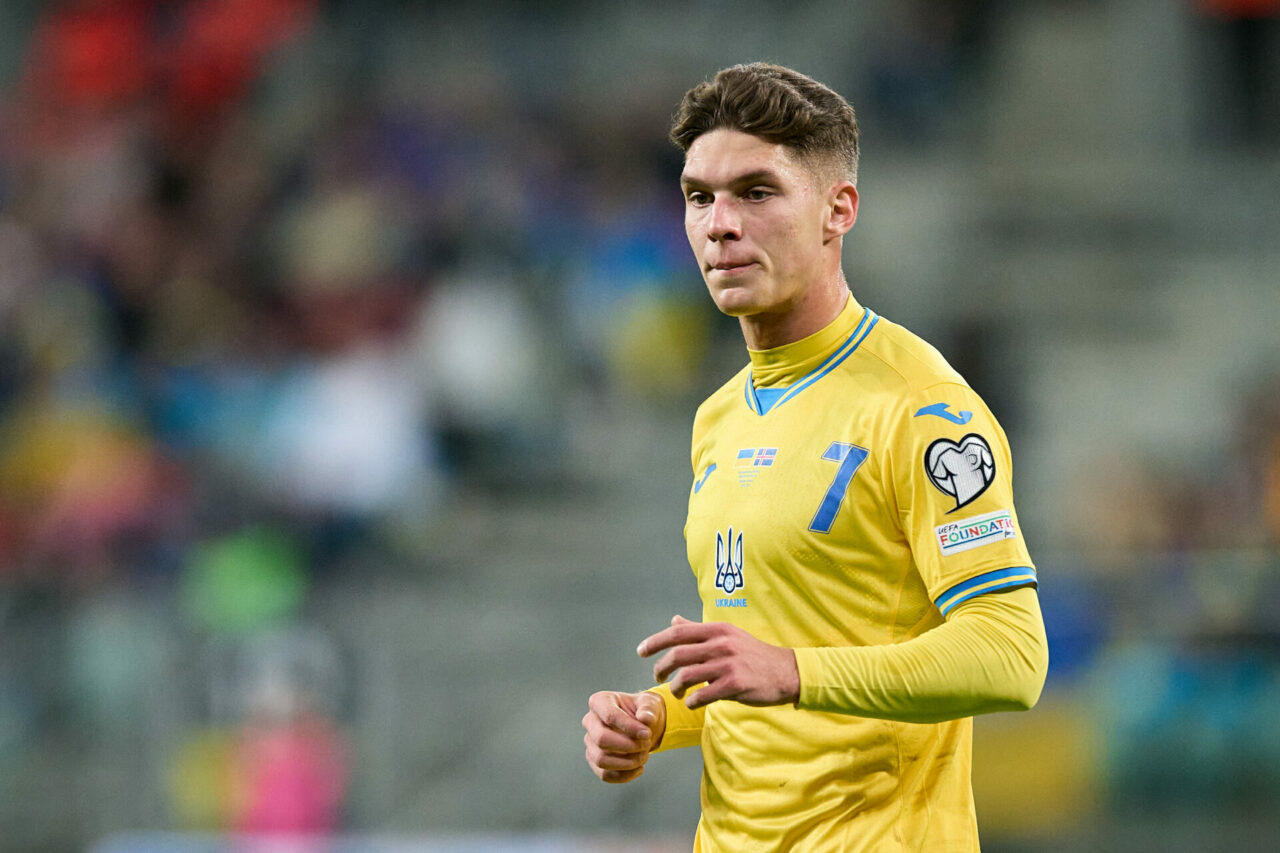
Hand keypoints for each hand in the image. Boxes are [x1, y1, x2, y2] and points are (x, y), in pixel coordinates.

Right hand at [582, 689, 665, 783]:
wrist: (643, 726)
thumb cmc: (643, 711)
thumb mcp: (650, 704)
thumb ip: (648, 709)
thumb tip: (645, 719)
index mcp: (600, 701)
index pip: (609, 716)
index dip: (629, 727)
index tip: (647, 734)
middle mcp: (590, 721)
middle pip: (601, 739)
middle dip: (627, 746)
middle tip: (646, 745)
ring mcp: (590, 742)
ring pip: (601, 759)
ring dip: (627, 763)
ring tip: (644, 757)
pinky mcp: (594, 759)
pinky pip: (604, 774)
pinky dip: (624, 775)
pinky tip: (639, 769)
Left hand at [637, 615, 798, 708]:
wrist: (786, 672)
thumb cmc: (753, 654)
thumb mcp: (727, 635)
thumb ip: (698, 630)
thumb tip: (674, 620)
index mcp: (717, 630)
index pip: (678, 633)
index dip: (655, 641)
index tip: (641, 651)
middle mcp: (721, 644)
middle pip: (678, 654)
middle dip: (660, 667)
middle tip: (656, 676)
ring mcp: (728, 664)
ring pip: (687, 676)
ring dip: (675, 687)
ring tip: (676, 693)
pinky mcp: (735, 685)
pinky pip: (703, 695)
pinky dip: (692, 701)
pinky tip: (692, 703)